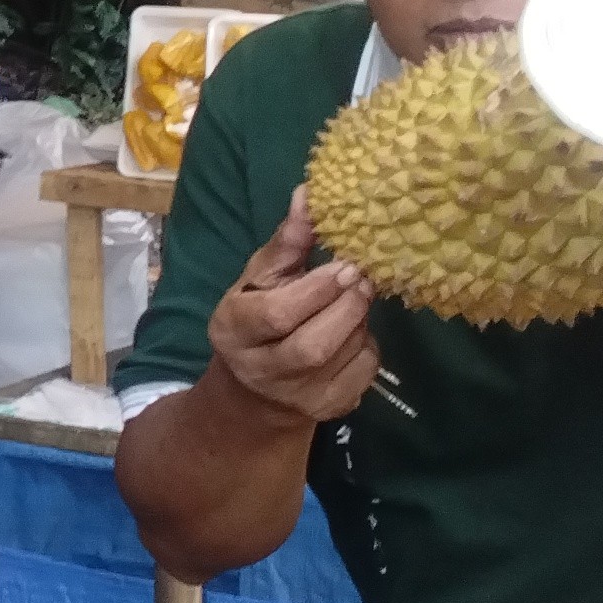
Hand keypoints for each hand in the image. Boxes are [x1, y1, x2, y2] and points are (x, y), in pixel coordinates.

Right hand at [210, 191, 380, 428]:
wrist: (256, 391)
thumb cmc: (258, 317)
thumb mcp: (260, 277)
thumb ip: (286, 241)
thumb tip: (309, 194)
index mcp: (234, 331)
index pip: (278, 315)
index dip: (317, 289)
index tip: (344, 264)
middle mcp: (263, 371)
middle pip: (315, 345)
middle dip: (347, 306)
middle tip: (361, 278)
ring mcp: (300, 397)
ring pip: (345, 354)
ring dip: (359, 320)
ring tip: (353, 301)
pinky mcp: (330, 409)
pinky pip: (365, 370)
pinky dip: (368, 344)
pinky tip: (354, 333)